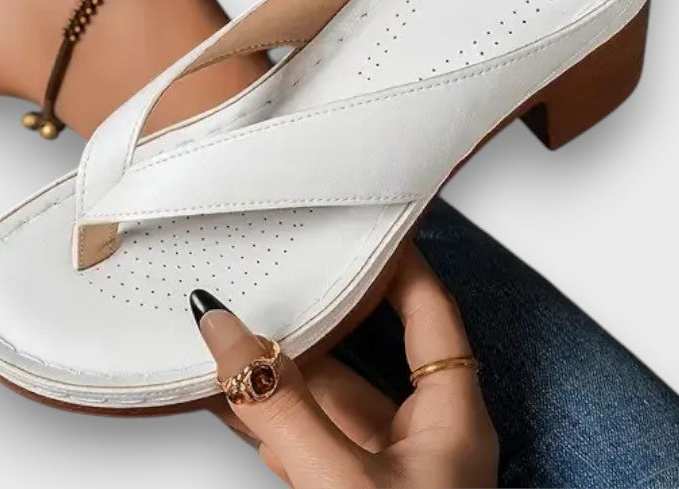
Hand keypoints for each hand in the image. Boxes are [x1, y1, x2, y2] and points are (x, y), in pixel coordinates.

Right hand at [195, 244, 497, 487]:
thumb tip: (226, 332)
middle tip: (273, 263)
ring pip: (324, 398)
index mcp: (452, 421)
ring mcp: (380, 475)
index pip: (430, 310)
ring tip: (233, 319)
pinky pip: (300, 440)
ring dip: (278, 365)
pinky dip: (264, 414)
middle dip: (314, 311)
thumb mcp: (343, 483)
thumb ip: (280, 408)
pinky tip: (226, 389)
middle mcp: (421, 442)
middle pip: (364, 350)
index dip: (398, 258)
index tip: (359, 216)